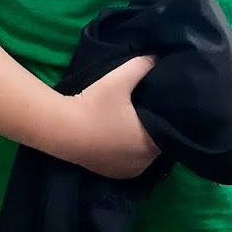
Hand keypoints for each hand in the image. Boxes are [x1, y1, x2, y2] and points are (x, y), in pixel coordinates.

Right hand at [61, 54, 161, 178]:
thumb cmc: (95, 105)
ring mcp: (126, 171)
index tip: (155, 108)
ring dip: (137, 144)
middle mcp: (144, 162)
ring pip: (140, 155)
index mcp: (152, 143)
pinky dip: (124, 154)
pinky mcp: (111, 175)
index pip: (169, 131)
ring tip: (128, 126)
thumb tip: (156, 57)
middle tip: (141, 114)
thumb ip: (141, 65)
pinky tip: (116, 139)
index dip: (163, 120)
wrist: (62, 129)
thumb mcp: (119, 79)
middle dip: (150, 132)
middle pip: (155, 144)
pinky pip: (126, 164)